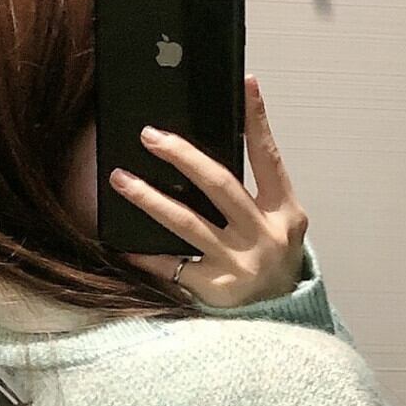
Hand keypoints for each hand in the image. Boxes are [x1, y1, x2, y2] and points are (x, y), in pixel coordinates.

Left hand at [107, 73, 308, 307]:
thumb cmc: (274, 265)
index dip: (257, 121)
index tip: (245, 84)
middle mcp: (264, 236)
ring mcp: (239, 264)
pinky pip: (171, 266)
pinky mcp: (216, 290)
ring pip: (187, 224)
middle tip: (150, 136)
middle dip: (182, 156)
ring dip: (150, 198)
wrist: (282, 322)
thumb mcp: (278, 225)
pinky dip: (145, 255)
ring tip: (121, 179)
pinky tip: (120, 244)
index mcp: (285, 213)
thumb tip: (208, 153)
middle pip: (220, 185)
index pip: (269, 158)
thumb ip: (254, 192)